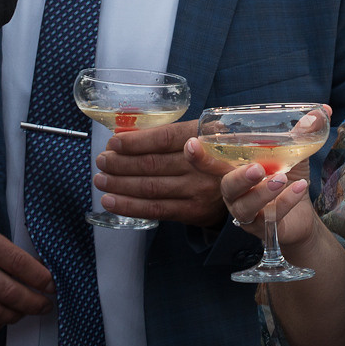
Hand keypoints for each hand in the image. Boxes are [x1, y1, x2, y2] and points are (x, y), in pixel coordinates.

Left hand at [95, 122, 228, 226]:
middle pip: (152, 164)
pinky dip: (129, 206)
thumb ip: (170, 135)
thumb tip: (124, 135)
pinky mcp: (192, 212)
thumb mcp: (202, 133)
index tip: (113, 142)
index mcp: (203, 138)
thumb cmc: (213, 153)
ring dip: (119, 184)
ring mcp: (197, 190)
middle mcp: (202, 165)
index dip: (136, 141)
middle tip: (101, 160)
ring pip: (150, 188)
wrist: (244, 185)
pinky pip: (155, 210)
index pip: (164, 139)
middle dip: (120, 163)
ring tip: (100, 179)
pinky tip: (110, 201)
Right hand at [185, 107, 330, 246]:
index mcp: (235, 169)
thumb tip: (321, 112)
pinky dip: (285, 202)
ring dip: (262, 192)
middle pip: (226, 186)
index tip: (191, 143)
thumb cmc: (287, 179)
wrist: (303, 215)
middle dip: (239, 177)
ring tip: (281, 179)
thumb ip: (300, 134)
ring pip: (244, 206)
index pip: (211, 162)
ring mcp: (247, 212)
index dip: (198, 155)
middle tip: (257, 168)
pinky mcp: (263, 228)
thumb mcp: (293, 153)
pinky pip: (269, 217)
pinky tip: (299, 189)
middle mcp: (235, 192)